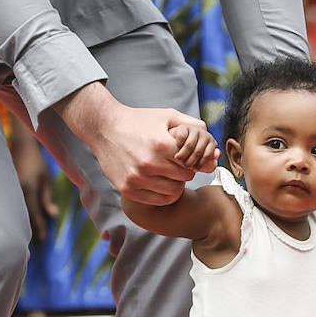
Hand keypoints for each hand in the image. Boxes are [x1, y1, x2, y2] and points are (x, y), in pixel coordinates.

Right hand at [10, 128, 56, 242]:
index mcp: (29, 187)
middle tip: (35, 243)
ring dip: (21, 224)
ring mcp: (8, 189)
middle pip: (23, 215)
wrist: (21, 146)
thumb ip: (47, 197)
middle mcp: (17, 190)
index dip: (40, 226)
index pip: (35, 212)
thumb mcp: (46, 179)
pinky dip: (15, 215)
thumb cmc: (36, 162)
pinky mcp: (4, 188)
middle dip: (29, 229)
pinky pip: (10, 205)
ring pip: (15, 211)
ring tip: (25, 238)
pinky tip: (17, 223)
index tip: (44, 239)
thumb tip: (53, 214)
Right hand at [55, 82, 199, 205]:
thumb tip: (212, 139)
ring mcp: (137, 178)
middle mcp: (149, 163)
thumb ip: (191, 125)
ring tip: (167, 174)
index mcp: (161, 145)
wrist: (104, 127)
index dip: (192, 161)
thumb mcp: (166, 116)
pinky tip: (158, 182)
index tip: (185, 157)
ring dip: (174, 184)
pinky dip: (162, 194)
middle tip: (176, 165)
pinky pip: (158, 200)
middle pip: (185, 178)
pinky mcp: (127, 188)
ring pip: (173, 192)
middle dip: (184, 172)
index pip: (192, 163)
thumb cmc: (138, 121)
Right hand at [169, 122, 219, 172]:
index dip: (200, 164)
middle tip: (186, 165)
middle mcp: (204, 134)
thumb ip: (210, 162)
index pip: (208, 155)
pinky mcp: (184, 127)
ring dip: (182, 155)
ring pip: (189, 146)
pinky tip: (177, 148)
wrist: (175, 142)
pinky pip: (181, 139)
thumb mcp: (201, 160)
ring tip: (179, 158)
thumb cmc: (190, 154)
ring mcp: (194, 129)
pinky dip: (177, 146)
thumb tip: (218, 154)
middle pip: (198, 151)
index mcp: (211, 142)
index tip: (194, 169)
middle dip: (190, 162)